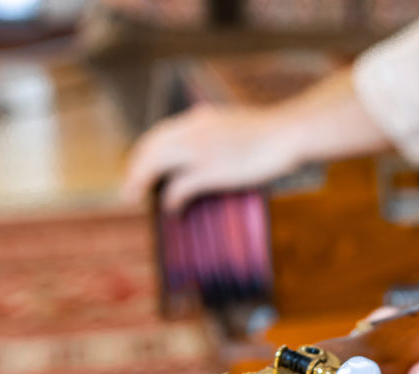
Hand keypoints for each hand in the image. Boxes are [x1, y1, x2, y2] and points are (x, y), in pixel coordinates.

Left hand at [122, 68, 391, 211]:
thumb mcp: (235, 123)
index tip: (140, 170)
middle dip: (135, 170)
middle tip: (130, 191)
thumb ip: (216, 130)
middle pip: (149, 149)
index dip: (145, 154)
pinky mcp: (210, 171)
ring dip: (140, 182)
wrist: (288, 132)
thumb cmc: (271, 132)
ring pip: (153, 164)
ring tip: (135, 199)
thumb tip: (208, 143)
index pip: (158, 134)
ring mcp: (199, 151)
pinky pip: (178, 186)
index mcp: (198, 119)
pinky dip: (170, 198)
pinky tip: (170, 209)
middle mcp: (192, 131)